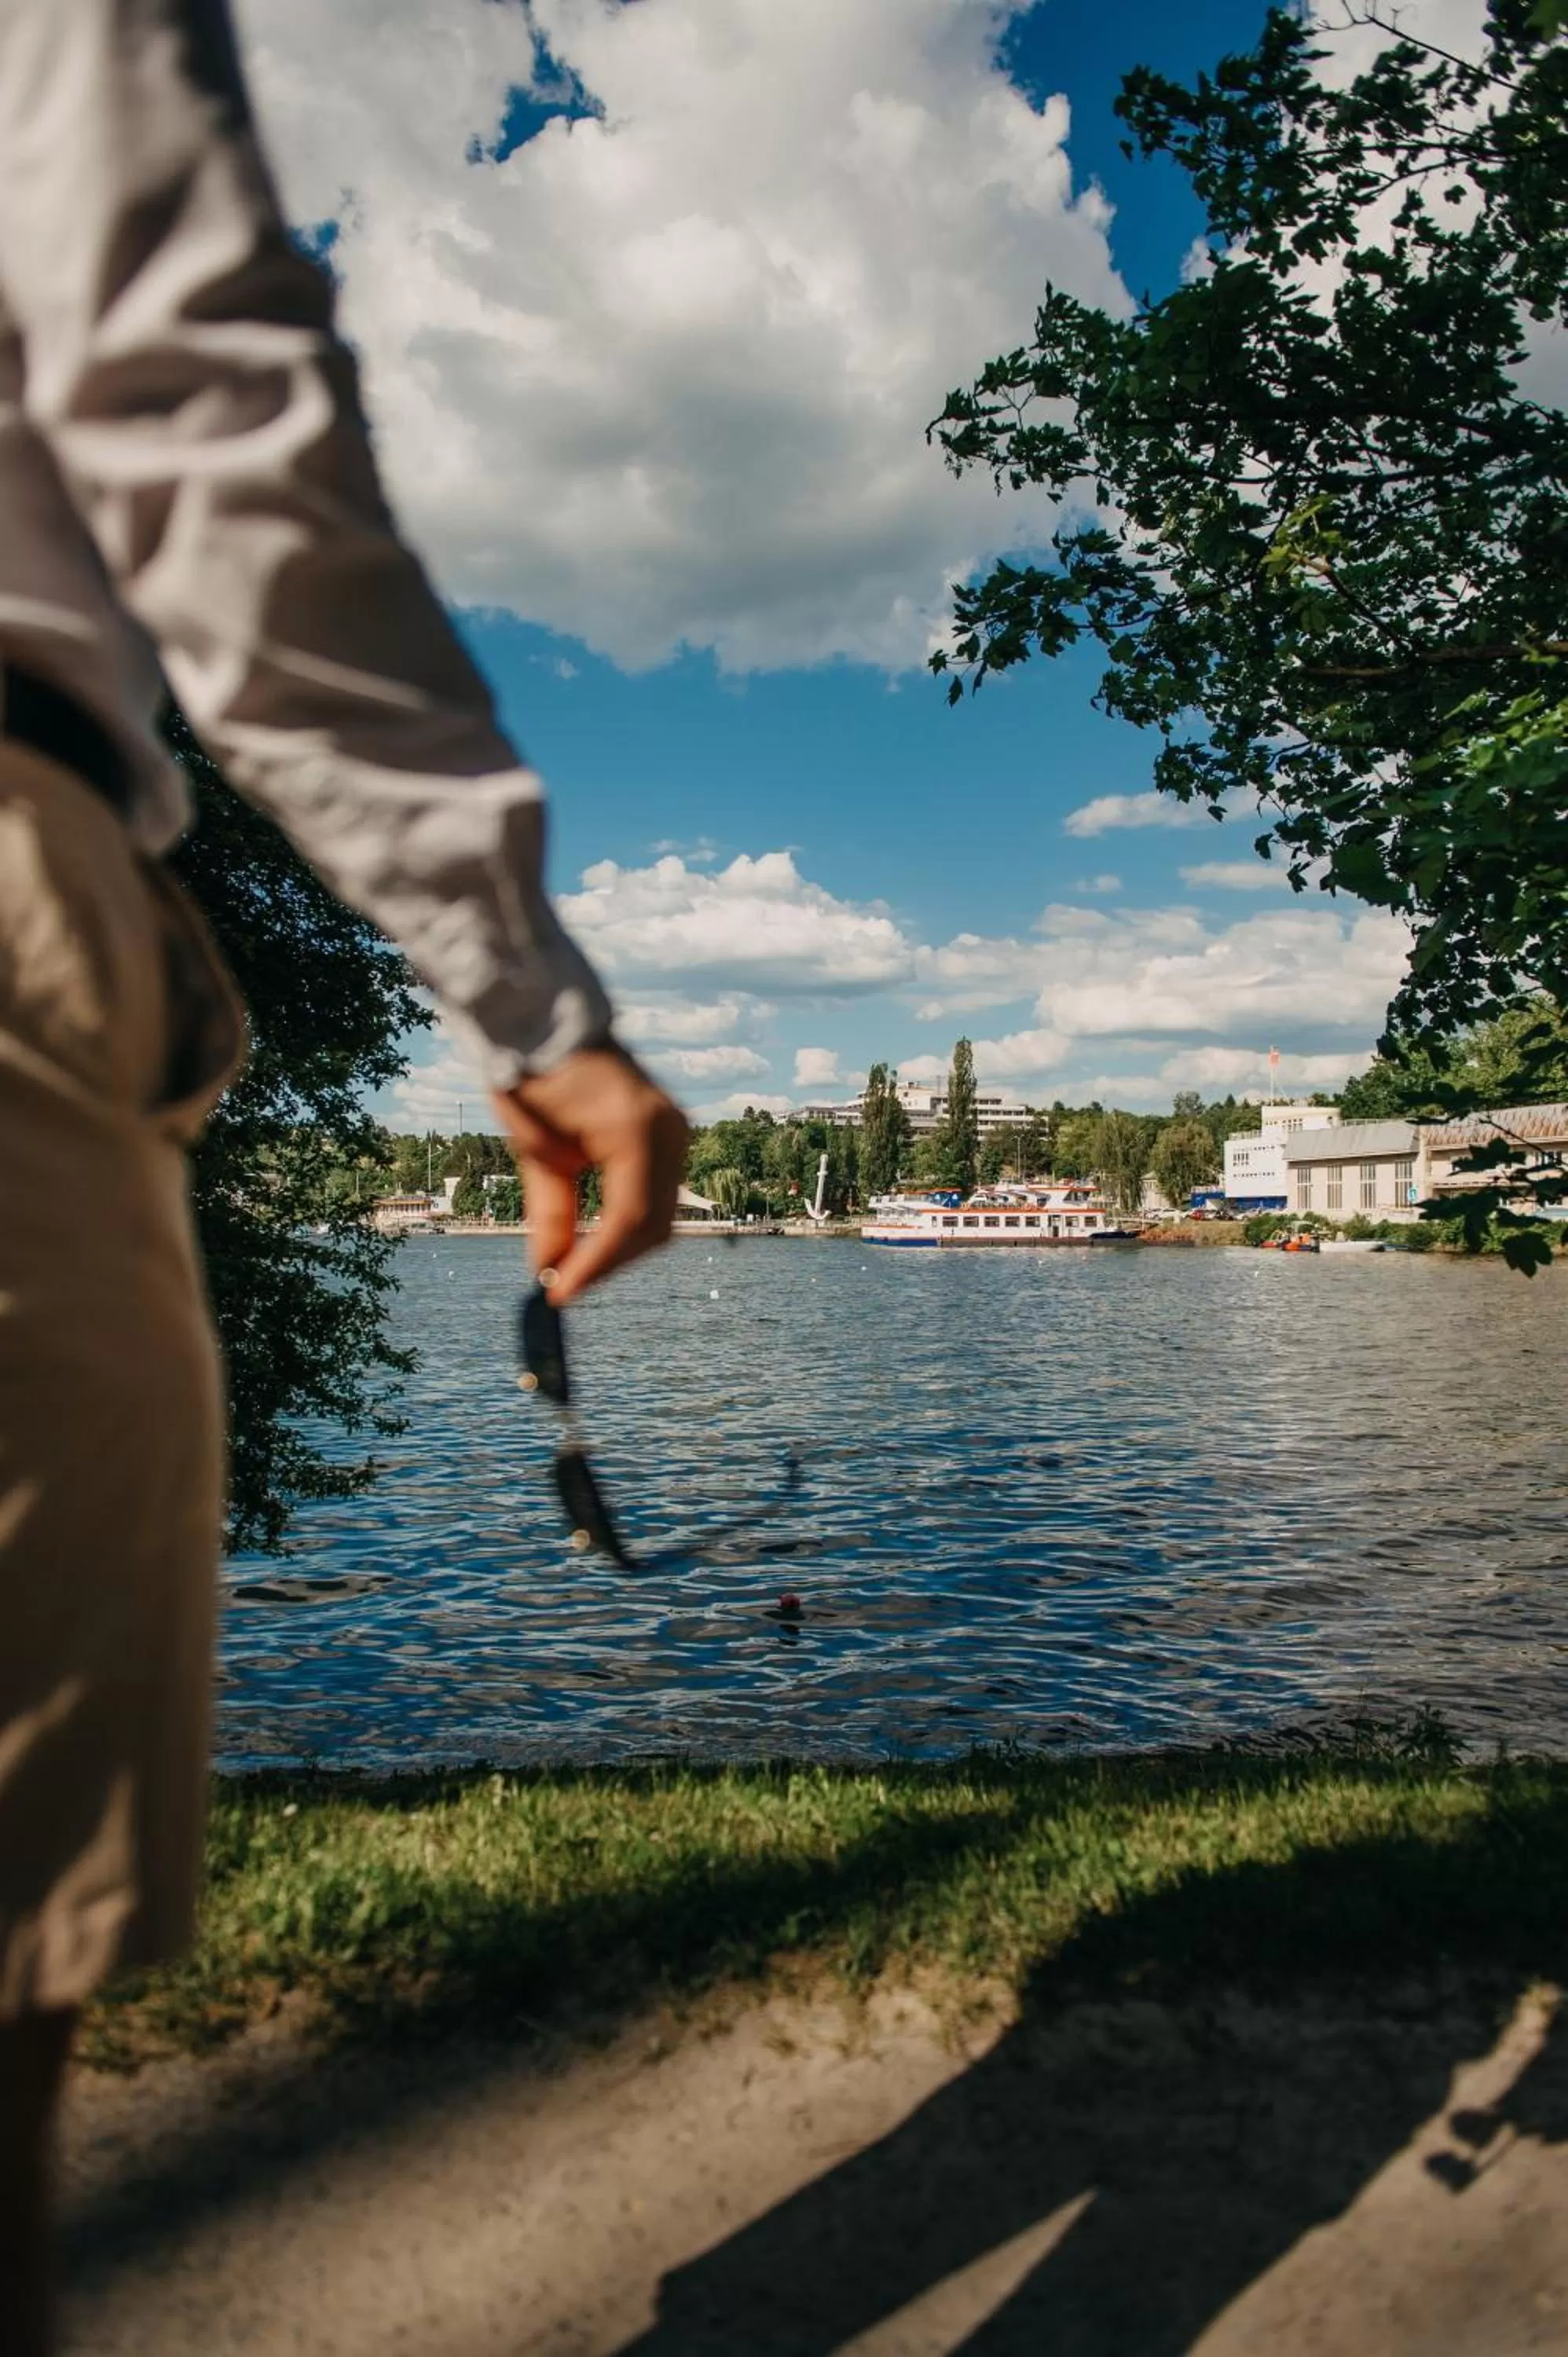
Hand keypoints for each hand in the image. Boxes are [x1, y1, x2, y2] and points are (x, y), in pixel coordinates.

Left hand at [493, 1045, 688, 1304]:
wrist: (547, 1021)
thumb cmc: (534, 1075)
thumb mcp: (535, 1150)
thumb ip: (550, 1214)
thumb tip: (551, 1270)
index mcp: (636, 1128)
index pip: (628, 1216)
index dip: (597, 1263)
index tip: (559, 1292)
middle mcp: (669, 1130)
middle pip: (654, 1225)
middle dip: (610, 1262)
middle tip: (563, 1285)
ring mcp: (676, 1131)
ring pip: (662, 1217)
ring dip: (621, 1249)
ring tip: (576, 1267)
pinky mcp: (670, 1136)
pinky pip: (659, 1196)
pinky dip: (629, 1225)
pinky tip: (596, 1241)